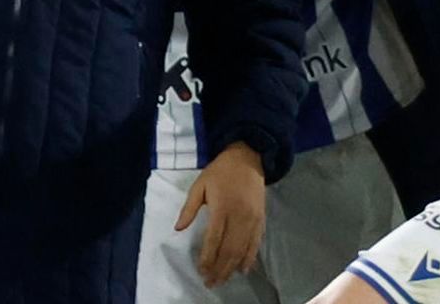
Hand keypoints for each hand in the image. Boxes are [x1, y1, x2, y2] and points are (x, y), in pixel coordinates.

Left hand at [176, 141, 266, 287]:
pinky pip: (256, 242)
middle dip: (219, 268)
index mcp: (222, 207)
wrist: (249, 157)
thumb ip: (189, 208)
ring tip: (223, 280)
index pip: (214, 239)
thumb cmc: (220, 171)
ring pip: (243, 248)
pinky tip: (244, 269)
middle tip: (210, 283)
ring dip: (232, 267)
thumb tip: (178, 229)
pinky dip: (250, 257)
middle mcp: (240, 215)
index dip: (208, 257)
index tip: (201, 271)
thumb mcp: (199, 185)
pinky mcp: (261, 218)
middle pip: (230, 249)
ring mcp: (253, 218)